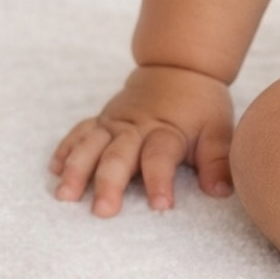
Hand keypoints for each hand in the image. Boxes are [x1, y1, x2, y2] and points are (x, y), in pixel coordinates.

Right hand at [50, 65, 233, 216]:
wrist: (180, 67)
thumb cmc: (200, 105)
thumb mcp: (218, 128)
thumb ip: (217, 160)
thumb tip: (224, 192)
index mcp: (167, 130)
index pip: (161, 156)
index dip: (160, 180)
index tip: (161, 205)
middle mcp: (137, 127)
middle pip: (120, 155)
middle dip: (110, 183)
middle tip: (103, 211)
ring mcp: (116, 122)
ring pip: (92, 144)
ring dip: (77, 168)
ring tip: (66, 195)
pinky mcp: (102, 120)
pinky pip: (80, 132)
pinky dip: (67, 149)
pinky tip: (55, 170)